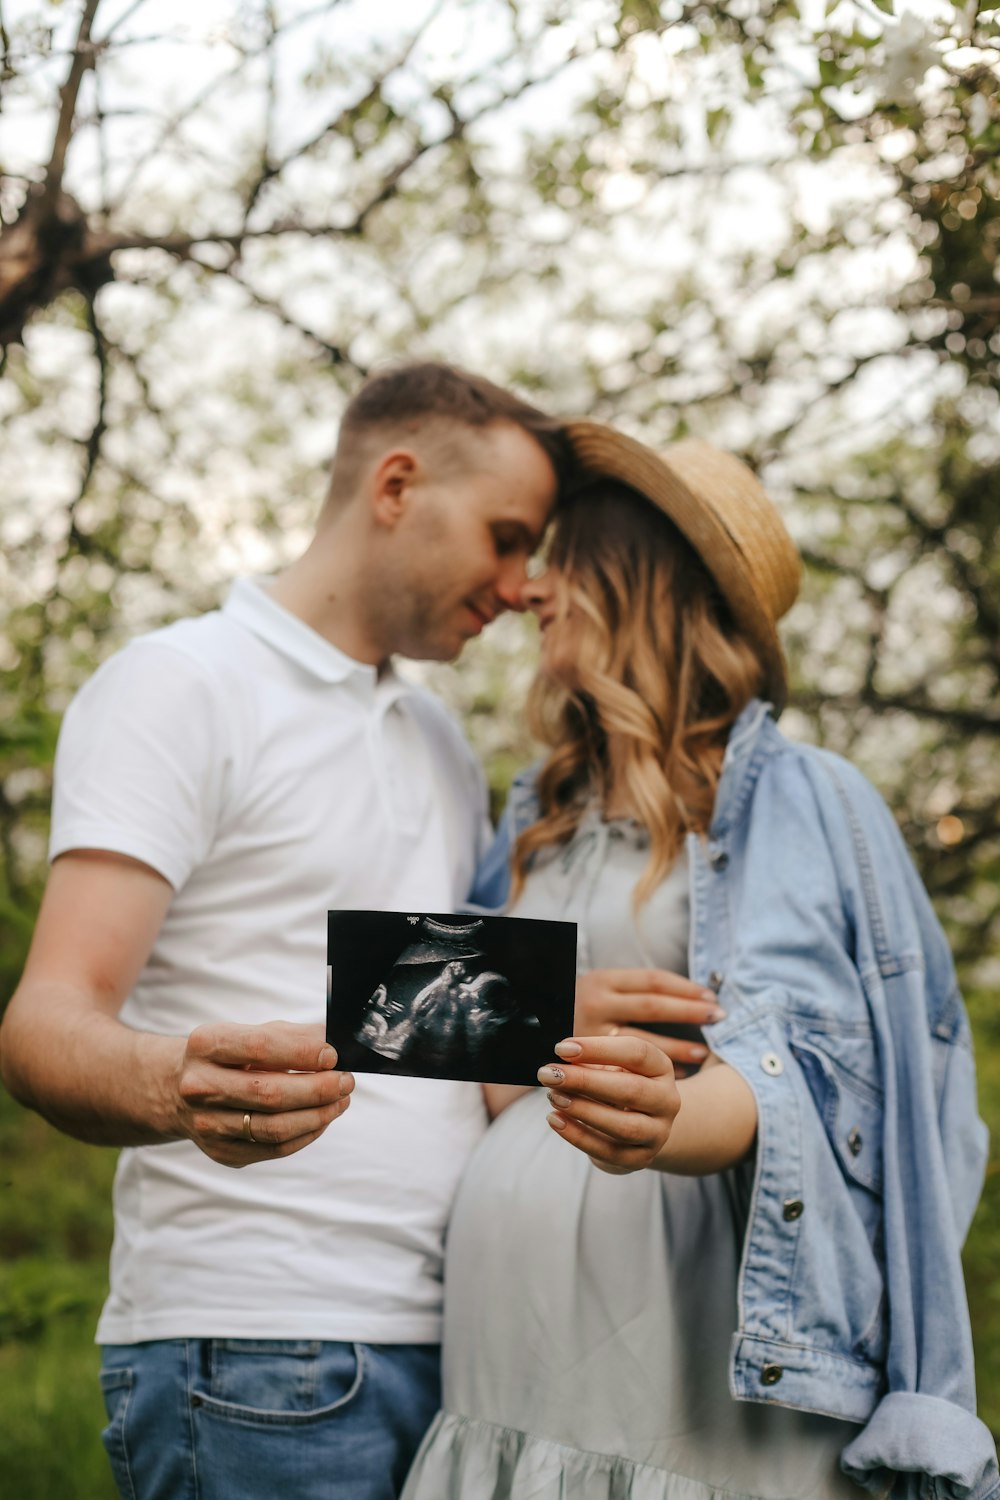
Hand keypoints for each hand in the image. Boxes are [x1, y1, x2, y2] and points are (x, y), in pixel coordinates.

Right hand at [173, 1021, 353, 1166]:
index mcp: (206, 1045)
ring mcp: (207, 1124)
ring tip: (340, 1100)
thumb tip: (333, 1046)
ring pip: (274, 1128)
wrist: (176, 1088)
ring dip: (318, 1115)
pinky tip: (321, 1119)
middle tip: (346, 1081)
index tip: (333, 1055)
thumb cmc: (227, 1056)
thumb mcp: (250, 1032)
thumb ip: (292, 1036)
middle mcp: (200, 1086)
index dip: (302, 1052)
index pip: (260, 1047)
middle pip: (270, 1094)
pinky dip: (306, 1134)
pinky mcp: (221, 1151)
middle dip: (318, 1089)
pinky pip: (274, 1149)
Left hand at [538, 1035, 679, 1174]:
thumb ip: (591, 1060)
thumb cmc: (618, 1084)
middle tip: (550, 1074)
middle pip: (631, 1089)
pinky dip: (578, 1136)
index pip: (637, 1052)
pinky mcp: (640, 1158)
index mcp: (661, 1068)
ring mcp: (657, 1132)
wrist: (640, 1125)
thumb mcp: (611, 1065)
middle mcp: (667, 1100)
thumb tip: (562, 1054)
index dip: (599, 1049)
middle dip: (585, 1081)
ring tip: (553, 1097)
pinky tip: (556, 1120)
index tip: (562, 1048)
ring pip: (624, 1126)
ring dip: (583, 1110)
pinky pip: (608, 1152)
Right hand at [574, 969, 723, 1076]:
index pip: (652, 980)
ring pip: (644, 1041)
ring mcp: (590, 1032)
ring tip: (703, 1052)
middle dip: (689, 1010)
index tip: (710, 994)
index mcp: (601, 980)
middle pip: (654, 1005)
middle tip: (718, 1014)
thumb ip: (625, 993)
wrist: (522, 1031)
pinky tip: (676, 1074)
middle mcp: (597, 1002)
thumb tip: (683, 992)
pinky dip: (655, 1071)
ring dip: (678, 1046)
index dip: (684, 986)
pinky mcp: (585, 1063)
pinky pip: (627, 1070)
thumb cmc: (569, 1010)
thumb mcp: (594, 992)